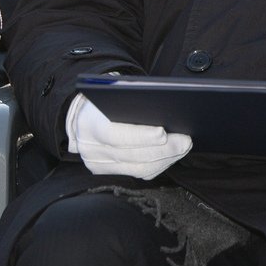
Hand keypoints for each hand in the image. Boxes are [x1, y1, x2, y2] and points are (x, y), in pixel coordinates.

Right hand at [66, 93, 191, 179]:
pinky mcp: (106, 172)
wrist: (80, 116)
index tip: (163, 132)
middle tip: (185, 140)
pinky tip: (171, 155)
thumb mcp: (111, 92)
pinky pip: (137, 173)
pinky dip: (157, 165)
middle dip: (163, 149)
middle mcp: (91, 148)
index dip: (140, 136)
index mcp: (89, 124)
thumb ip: (131, 98)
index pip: (115, 135)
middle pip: (131, 155)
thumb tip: (164, 105)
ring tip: (183, 146)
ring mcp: (98, 164)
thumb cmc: (102, 99)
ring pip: (138, 169)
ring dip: (165, 159)